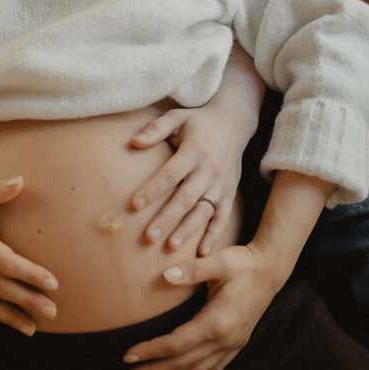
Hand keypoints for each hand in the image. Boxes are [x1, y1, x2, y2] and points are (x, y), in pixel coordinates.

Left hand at [123, 243, 284, 369]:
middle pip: (183, 363)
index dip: (150, 351)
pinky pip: (215, 368)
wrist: (271, 270)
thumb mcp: (219, 262)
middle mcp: (224, 339)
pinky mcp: (237, 343)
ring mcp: (232, 344)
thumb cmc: (243, 263)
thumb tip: (165, 275)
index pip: (175, 344)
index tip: (128, 355)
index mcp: (216, 322)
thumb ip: (192, 270)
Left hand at [130, 104, 242, 254]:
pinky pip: (223, 216)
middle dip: (167, 218)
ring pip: (203, 211)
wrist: (234, 122)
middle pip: (186, 198)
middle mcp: (209, 169)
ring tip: (171, 247)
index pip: (171, 174)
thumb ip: (156, 128)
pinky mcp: (230, 192)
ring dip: (188, 230)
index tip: (134, 205)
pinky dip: (215, 235)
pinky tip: (202, 253)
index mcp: (194, 151)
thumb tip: (134, 142)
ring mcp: (221, 183)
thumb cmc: (198, 120)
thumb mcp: (177, 116)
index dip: (153, 190)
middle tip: (149, 237)